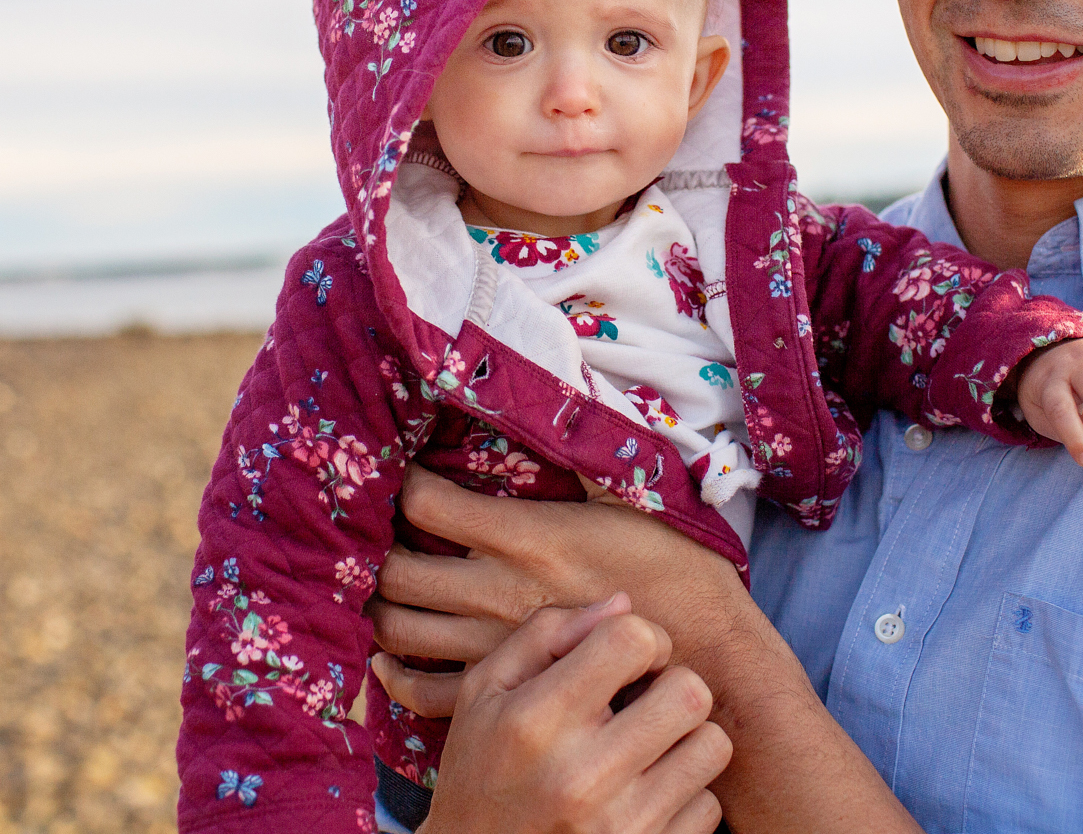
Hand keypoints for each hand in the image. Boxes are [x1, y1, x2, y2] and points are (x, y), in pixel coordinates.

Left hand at [368, 464, 743, 709]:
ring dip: (378, 603)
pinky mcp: (506, 692)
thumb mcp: (631, 492)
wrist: (706, 654)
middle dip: (376, 544)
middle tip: (381, 529)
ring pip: (398, 630)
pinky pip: (425, 694)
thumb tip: (558, 387)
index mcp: (526, 537)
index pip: (426, 502)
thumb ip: (582, 446)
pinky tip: (389, 656)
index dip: (403, 482)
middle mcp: (498, 593)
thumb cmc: (675, 565)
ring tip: (384, 582)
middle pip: (396, 570)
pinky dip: (395, 676)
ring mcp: (495, 648)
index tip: (406, 471)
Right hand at [412, 592, 728, 833]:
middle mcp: (581, 774)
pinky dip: (685, 796)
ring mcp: (621, 825)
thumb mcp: (483, 693)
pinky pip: (708, 806)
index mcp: (535, 721)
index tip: (626, 660)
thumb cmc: (479, 774)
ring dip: (685, 739)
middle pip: (689, 690)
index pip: (633, 640)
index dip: (642, 637)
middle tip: (641, 702)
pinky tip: (644, 794)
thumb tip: (620, 603)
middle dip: (670, 685)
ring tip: (646, 747)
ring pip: (711, 746)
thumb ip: (544, 635)